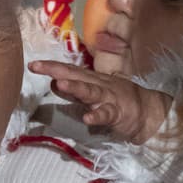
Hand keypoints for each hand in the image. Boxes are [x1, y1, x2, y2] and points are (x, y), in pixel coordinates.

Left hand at [28, 60, 171, 142]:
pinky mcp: (118, 113)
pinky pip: (106, 115)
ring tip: (60, 85)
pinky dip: (97, 116)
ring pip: (91, 92)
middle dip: (56, 70)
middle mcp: (99, 85)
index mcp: (92, 80)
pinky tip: (87, 118)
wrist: (149, 112)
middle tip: (37, 66)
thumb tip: (54, 82)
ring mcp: (109, 98)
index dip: (51, 67)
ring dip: (75, 88)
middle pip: (76, 76)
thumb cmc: (118, 101)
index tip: (33, 64)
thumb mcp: (93, 94)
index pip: (69, 71)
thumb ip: (74, 90)